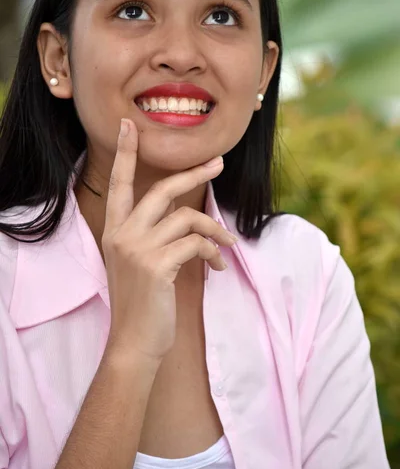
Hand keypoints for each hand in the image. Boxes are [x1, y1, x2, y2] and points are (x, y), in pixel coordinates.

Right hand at [101, 118, 237, 363]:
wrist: (135, 342)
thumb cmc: (142, 302)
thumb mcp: (140, 263)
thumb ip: (154, 236)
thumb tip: (189, 216)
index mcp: (115, 230)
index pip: (118, 183)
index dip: (125, 153)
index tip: (130, 126)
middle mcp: (122, 234)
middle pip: (162, 189)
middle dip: (194, 173)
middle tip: (218, 163)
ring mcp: (137, 248)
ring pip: (187, 217)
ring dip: (215, 230)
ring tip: (227, 246)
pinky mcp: (156, 265)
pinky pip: (195, 243)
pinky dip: (213, 252)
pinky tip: (217, 266)